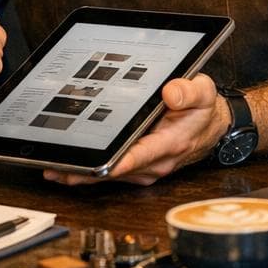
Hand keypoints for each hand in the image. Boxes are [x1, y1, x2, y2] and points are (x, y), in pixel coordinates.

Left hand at [43, 73, 226, 186]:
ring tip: (55, 171)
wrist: (213, 125)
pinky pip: (116, 174)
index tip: (96, 166)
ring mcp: (150, 168)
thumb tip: (170, 92)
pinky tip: (72, 171)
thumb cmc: (205, 108)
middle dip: (89, 171)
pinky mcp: (142, 168)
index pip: (140, 155)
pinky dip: (95, 173)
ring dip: (86, 175)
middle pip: (118, 170)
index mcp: (172, 142)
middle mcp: (159, 161)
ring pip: (114, 176)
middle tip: (57, 168)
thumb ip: (189, 91)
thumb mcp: (204, 91)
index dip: (118, 162)